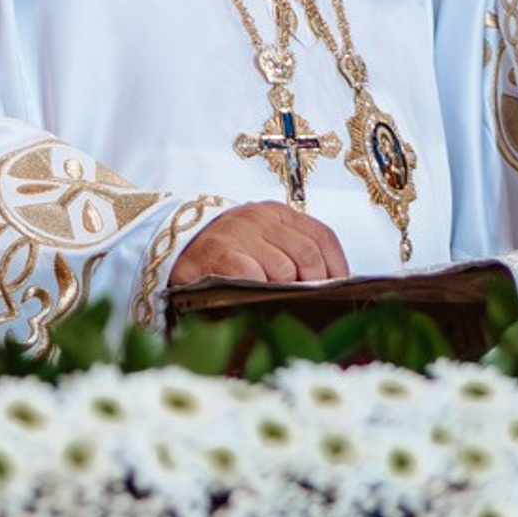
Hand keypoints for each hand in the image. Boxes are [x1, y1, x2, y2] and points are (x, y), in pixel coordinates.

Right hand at [169, 201, 349, 289]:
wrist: (178, 245)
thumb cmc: (230, 249)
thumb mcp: (265, 240)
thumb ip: (294, 252)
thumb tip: (331, 284)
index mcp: (279, 213)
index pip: (322, 236)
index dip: (336, 267)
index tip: (338, 289)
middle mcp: (262, 218)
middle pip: (308, 255)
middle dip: (313, 285)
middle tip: (309, 303)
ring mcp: (240, 233)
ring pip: (283, 269)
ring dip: (284, 291)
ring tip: (277, 302)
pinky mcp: (220, 253)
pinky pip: (253, 276)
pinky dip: (259, 290)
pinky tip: (255, 298)